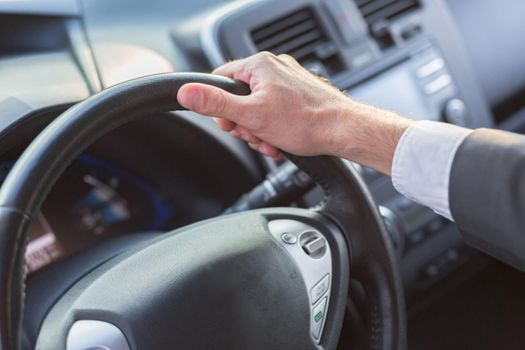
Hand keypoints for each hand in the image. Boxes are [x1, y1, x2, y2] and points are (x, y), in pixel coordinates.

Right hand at [177, 52, 413, 174]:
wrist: (342, 130)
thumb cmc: (305, 121)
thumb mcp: (251, 115)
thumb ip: (216, 103)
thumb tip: (186, 92)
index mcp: (259, 65)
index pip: (220, 79)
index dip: (220, 107)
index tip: (230, 124)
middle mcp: (273, 68)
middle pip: (239, 98)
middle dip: (244, 124)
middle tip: (256, 135)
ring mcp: (287, 82)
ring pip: (256, 108)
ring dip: (259, 130)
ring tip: (272, 140)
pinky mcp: (297, 95)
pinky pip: (274, 112)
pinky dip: (274, 129)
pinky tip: (281, 141)